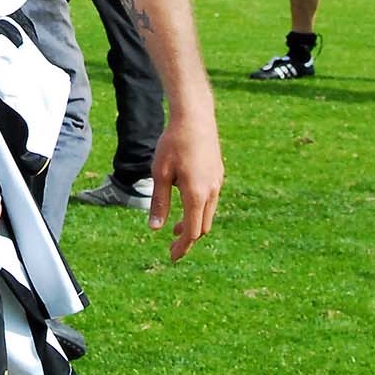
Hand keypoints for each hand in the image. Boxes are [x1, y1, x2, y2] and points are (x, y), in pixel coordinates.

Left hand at [147, 112, 221, 261]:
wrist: (195, 117)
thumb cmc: (173, 144)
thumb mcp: (160, 174)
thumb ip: (159, 203)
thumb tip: (155, 229)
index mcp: (197, 195)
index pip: (192, 232)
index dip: (182, 247)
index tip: (172, 257)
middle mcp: (212, 192)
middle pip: (202, 226)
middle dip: (188, 239)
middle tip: (172, 246)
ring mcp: (218, 182)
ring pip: (208, 213)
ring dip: (193, 223)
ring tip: (176, 227)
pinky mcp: (218, 173)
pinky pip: (211, 200)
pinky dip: (199, 209)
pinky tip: (186, 202)